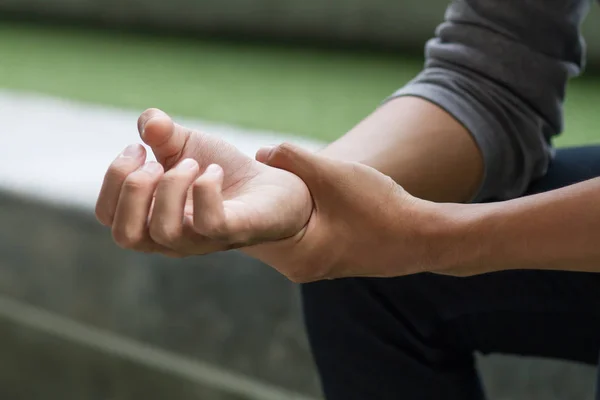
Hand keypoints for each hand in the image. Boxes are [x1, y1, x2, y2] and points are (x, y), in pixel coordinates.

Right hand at [95, 109, 312, 255]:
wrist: (272, 187)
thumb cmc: (223, 172)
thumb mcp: (187, 146)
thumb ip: (162, 134)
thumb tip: (149, 122)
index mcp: (152, 218)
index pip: (108, 216)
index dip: (113, 179)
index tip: (138, 148)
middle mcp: (173, 238)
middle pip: (126, 235)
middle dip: (134, 189)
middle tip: (158, 161)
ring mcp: (203, 240)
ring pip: (164, 231)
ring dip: (172, 185)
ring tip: (193, 163)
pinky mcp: (235, 232)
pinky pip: (210, 223)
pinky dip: (205, 189)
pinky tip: (214, 171)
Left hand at [247, 144, 443, 280]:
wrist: (423, 237)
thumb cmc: (380, 207)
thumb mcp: (333, 175)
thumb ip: (293, 159)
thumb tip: (259, 152)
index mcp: (295, 255)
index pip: (241, 234)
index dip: (228, 205)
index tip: (215, 181)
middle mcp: (298, 268)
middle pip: (255, 236)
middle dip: (247, 206)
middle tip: (230, 178)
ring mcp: (311, 266)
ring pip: (274, 235)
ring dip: (267, 211)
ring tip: (256, 183)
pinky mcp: (323, 259)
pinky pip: (292, 236)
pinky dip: (286, 217)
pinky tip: (289, 196)